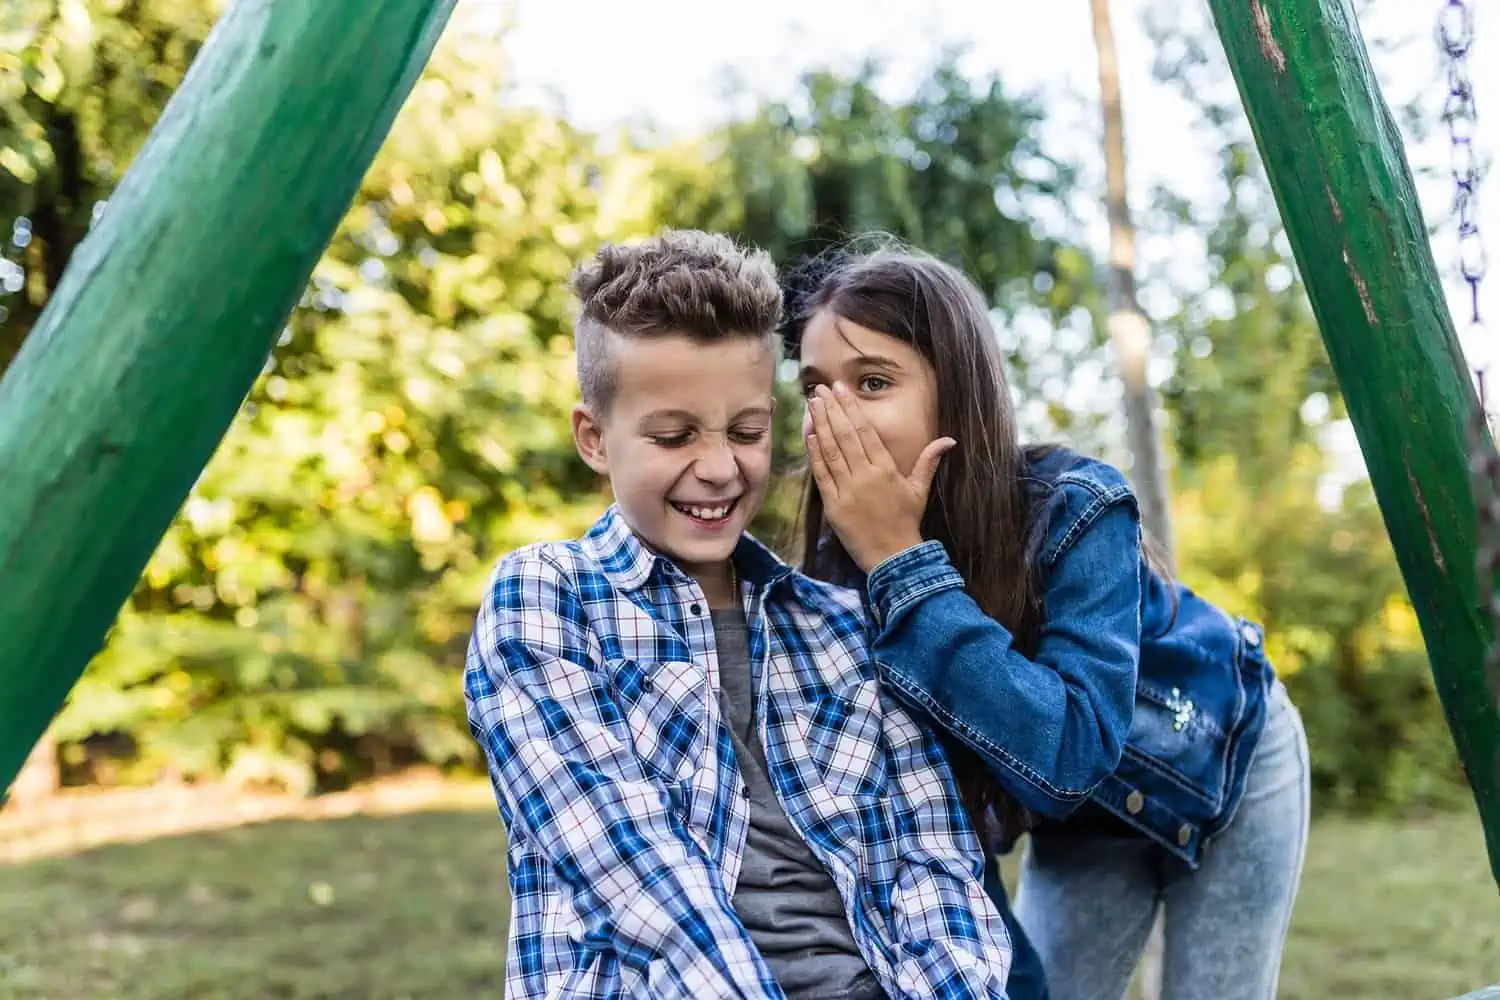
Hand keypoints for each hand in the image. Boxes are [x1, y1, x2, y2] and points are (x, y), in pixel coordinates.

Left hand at [805, 383, 955, 571]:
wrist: (894, 557)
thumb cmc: (907, 521)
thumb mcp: (920, 489)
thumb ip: (929, 460)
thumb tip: (949, 440)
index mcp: (886, 469)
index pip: (865, 431)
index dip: (852, 408)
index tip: (841, 389)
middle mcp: (866, 476)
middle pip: (845, 436)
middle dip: (832, 409)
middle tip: (820, 387)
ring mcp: (848, 491)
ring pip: (831, 451)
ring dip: (819, 425)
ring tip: (812, 403)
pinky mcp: (833, 506)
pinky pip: (821, 475)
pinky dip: (814, 455)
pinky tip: (809, 435)